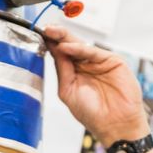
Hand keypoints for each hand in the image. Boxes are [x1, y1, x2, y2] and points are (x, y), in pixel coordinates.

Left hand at [43, 25, 148, 145]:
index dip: (51, 45)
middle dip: (57, 36)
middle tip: (46, 28)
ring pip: (81, 45)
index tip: (38, 35)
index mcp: (74, 72)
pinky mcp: (113, 61)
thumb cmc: (91, 112)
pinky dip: (80, 49)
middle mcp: (86, 64)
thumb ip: (62, 70)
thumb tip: (55, 50)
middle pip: (70, 45)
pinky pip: (94, 52)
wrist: (113, 124)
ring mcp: (99, 62)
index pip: (60, 54)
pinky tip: (68, 47)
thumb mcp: (68, 90)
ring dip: (66, 38)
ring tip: (52, 33)